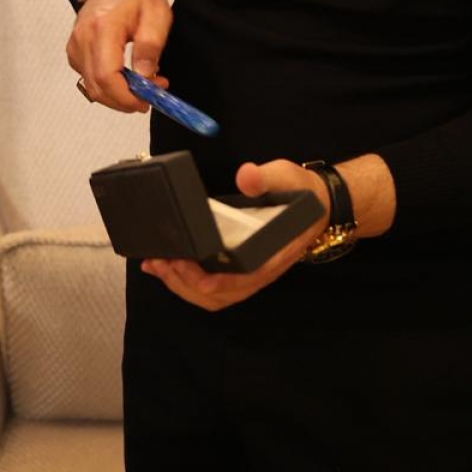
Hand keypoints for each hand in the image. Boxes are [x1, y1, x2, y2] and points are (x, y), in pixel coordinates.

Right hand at [65, 0, 171, 114]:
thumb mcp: (156, 14)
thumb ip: (150, 45)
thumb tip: (146, 77)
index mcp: (103, 27)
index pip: (106, 74)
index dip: (126, 96)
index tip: (147, 99)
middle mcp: (83, 39)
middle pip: (97, 86)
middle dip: (124, 101)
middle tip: (150, 95)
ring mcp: (75, 47)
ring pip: (92, 87)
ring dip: (117, 96)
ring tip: (142, 85)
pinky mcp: (74, 53)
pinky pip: (88, 80)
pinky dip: (108, 87)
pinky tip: (125, 78)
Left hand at [140, 158, 329, 310]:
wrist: (315, 204)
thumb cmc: (299, 192)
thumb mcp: (286, 177)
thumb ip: (265, 177)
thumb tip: (246, 175)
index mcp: (274, 253)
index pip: (245, 278)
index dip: (218, 282)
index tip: (191, 271)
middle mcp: (261, 271)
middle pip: (222, 294)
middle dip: (186, 282)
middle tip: (159, 261)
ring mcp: (250, 274)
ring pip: (214, 296)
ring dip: (182, 285)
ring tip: (156, 265)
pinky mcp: (239, 270)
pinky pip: (212, 286)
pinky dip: (186, 281)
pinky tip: (166, 267)